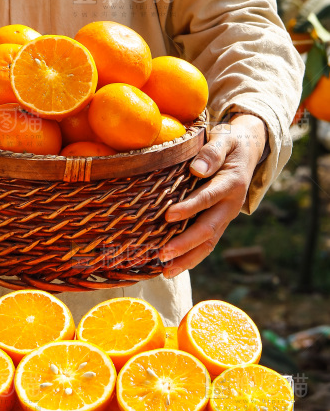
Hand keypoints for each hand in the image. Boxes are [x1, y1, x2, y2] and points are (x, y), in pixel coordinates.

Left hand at [159, 114, 266, 277]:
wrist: (247, 151)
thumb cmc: (229, 143)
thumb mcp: (224, 138)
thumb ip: (212, 152)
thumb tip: (197, 169)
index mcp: (231, 183)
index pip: (208, 198)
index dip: (190, 208)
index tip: (168, 215)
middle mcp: (230, 205)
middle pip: (209, 229)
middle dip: (186, 244)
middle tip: (162, 254)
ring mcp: (225, 217)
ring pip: (208, 243)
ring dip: (188, 259)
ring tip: (166, 272)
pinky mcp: (218, 223)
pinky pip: (206, 244)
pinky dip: (191, 258)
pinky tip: (171, 268)